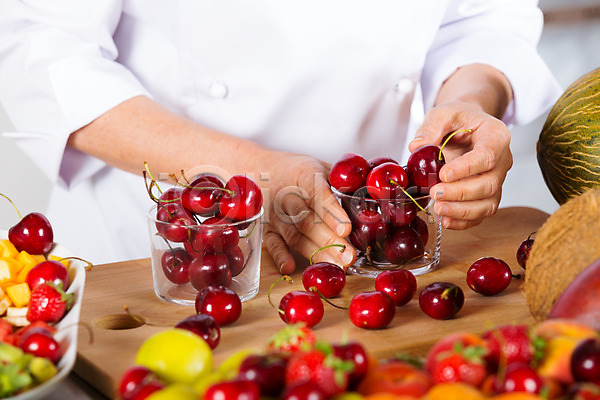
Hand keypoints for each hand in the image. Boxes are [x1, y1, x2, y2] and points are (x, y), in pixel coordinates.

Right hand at [257, 152, 355, 273]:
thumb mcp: (324, 168)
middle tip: (349, 255)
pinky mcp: (269, 228)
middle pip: (307, 220)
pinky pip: (272, 243)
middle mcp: (287, 195)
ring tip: (338, 265)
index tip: (346, 229)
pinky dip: (279, 256)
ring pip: (295, 235)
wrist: (265, 170)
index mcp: (304, 174)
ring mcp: (276, 214)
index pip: (318, 194)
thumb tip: (378, 196)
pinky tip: (290, 267)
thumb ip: (345, 182)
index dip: (332, 213)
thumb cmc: (303, 172)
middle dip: (329, 239)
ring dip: (315, 252)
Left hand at [409, 100, 512, 229]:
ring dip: (462, 210)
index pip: (487, 155)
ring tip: (438, 208)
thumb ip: (431, 127)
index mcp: (496, 136)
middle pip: (489, 184)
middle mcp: (502, 160)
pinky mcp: (488, 194)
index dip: (466, 168)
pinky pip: (482, 213)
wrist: (469, 126)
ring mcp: (497, 179)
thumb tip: (416, 147)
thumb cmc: (460, 118)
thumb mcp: (443, 113)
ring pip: (488, 203)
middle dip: (461, 193)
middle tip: (435, 193)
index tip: (443, 175)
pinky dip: (465, 221)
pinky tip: (446, 220)